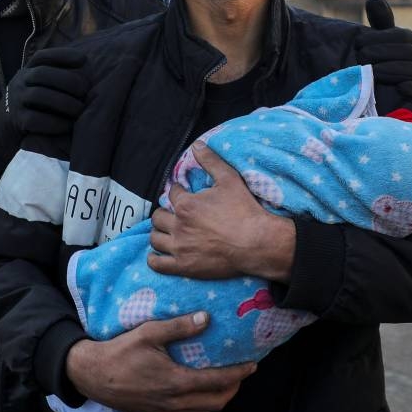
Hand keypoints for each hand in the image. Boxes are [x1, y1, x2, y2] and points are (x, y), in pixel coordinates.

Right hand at [0, 47, 87, 154]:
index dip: (63, 55)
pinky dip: (55, 122)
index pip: (42, 56)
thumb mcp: (39, 87)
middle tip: (85, 90)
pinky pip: (35, 119)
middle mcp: (19, 82)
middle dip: (67, 79)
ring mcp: (15, 100)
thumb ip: (56, 78)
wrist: (2, 131)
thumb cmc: (32, 107)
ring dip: (64, 102)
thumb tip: (86, 66)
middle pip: (42, 73)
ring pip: (39, 95)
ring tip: (80, 110)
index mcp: (27, 71)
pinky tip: (68, 125)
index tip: (84, 59)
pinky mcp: (15, 121)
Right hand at [65, 312, 255, 411]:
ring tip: (225, 381)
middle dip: (234, 388)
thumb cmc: (120, 352)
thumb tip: (205, 318)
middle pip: (217, 402)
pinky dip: (202, 405)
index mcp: (177, 381)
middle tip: (241, 372)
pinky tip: (199, 390)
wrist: (93, 376)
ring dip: (219, 398)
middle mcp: (175, 401)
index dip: (239, 373)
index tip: (252, 364)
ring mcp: (166, 411)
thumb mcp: (149, 333)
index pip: (218, 381)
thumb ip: (179, 327)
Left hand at [148, 143, 294, 281]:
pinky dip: (154, 258)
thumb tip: (196, 144)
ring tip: (168, 232)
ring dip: (159, 233)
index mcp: (186, 205)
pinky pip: (157, 263)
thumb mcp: (229, 179)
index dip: (178, 191)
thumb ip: (210, 161)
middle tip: (175, 215)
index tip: (183, 194)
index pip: (172, 193)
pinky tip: (159, 254)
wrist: (257, 242)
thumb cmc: (244, 210)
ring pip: (155, 239)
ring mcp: (179, 248)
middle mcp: (178, 226)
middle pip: (158, 217)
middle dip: (165, 213)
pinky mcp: (184, 267)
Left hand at [355, 0, 411, 117]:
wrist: (387, 95)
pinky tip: (397, 87)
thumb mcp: (380, 41)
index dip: (379, 39)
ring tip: (370, 73)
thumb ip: (380, 21)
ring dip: (390, 70)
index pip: (402, 36)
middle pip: (408, 53)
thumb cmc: (382, 63)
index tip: (358, 44)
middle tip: (360, 58)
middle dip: (382, 54)